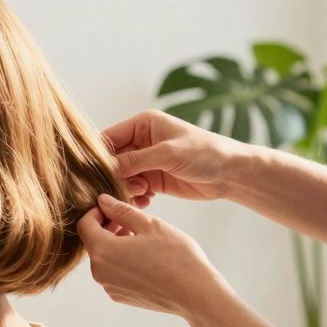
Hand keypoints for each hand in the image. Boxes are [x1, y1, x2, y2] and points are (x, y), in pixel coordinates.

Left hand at [77, 194, 229, 318]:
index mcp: (103, 251)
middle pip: (93, 242)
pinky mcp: (120, 296)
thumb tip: (102, 200)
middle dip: (107, 228)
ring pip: (104, 258)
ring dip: (115, 245)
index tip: (114, 208)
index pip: (85, 224)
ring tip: (141, 239)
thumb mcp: (150, 225)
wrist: (196, 294)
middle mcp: (99, 272)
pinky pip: (113, 273)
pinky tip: (145, 259)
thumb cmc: (175, 256)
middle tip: (130, 221)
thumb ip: (121, 211)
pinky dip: (122, 262)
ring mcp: (109, 287)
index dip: (97, 212)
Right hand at [105, 110, 243, 206]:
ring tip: (141, 193)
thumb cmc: (204, 153)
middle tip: (127, 187)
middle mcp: (142, 141)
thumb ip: (135, 160)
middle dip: (114, 175)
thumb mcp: (168, 153)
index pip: (109, 138)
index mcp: (143, 124)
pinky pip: (133, 189)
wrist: (231, 173)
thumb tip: (106, 168)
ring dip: (126, 188)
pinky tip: (146, 201)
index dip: (99, 155)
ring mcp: (147, 161)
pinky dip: (135, 197)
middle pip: (112, 159)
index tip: (96, 174)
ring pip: (121, 177)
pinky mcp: (153, 179)